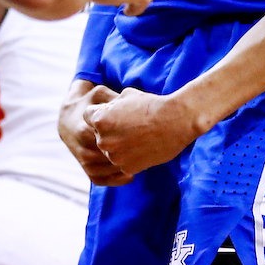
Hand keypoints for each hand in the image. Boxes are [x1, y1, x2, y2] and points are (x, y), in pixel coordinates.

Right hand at [57, 80, 132, 185]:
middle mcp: (82, 148)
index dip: (127, 140)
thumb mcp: (99, 95)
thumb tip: (133, 101)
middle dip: (127, 156)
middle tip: (144, 151)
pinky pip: (100, 180)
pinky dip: (115, 180)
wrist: (67, 119)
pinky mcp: (84, 169)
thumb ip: (114, 98)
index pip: (108, 141)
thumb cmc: (88, 104)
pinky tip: (129, 174)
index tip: (140, 135)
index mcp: (84, 130)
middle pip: (109, 158)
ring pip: (106, 171)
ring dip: (123, 168)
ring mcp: (82, 161)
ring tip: (139, 162)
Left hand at [83, 87, 202, 176]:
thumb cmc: (151, 105)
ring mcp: (115, 156)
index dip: (101, 112)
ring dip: (119, 146)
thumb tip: (103, 109)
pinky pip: (122, 163)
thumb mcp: (124, 96)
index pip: (88, 117)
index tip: (115, 113)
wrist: (175, 122)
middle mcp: (103, 140)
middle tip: (129, 126)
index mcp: (99, 120)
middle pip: (98, 135)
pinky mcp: (127, 168)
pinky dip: (130, 157)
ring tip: (137, 136)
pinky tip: (142, 147)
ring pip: (110, 151)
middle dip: (109, 130)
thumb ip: (108, 105)